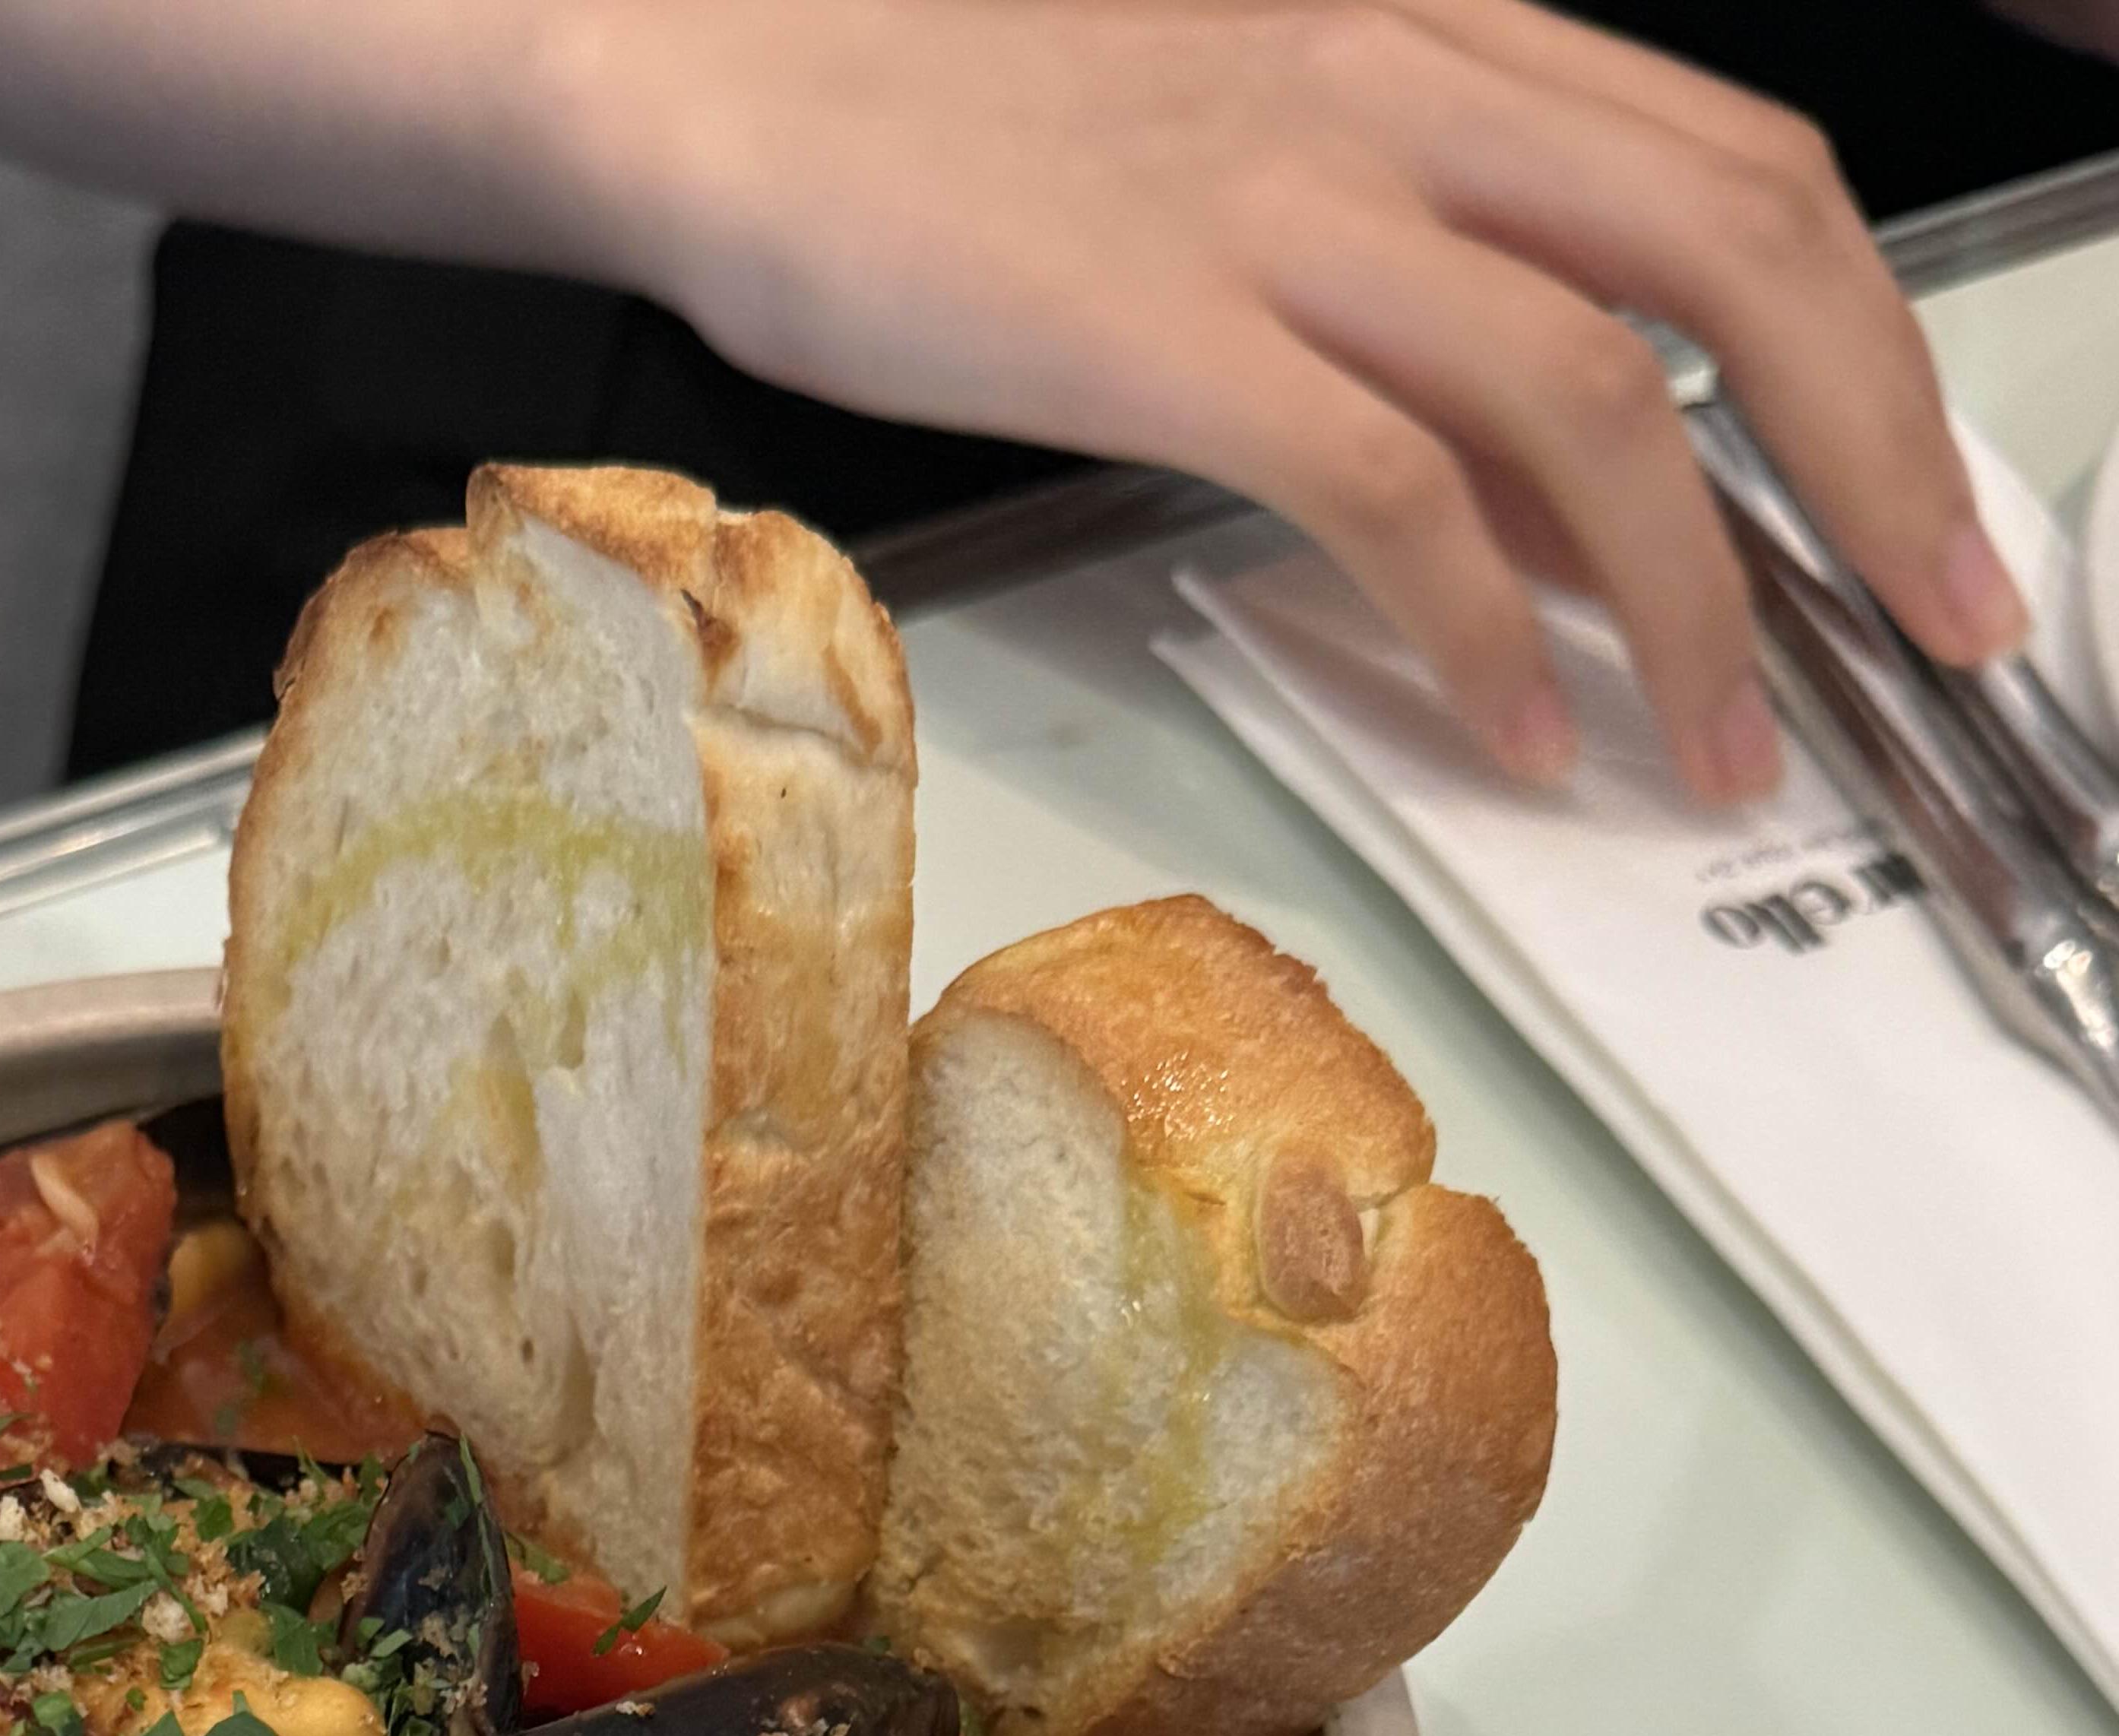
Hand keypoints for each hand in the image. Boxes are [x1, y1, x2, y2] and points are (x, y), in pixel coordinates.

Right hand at [561, 0, 2027, 799]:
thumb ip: (1420, 294)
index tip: (1926, 508)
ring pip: (1593, 395)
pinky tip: (1518, 732)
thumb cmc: (951, 109)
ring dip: (1700, 600)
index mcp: (1434, 33)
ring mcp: (1286, 206)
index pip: (1740, 176)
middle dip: (1873, 463)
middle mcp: (1399, 91)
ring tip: (1725, 747)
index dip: (1875, 350)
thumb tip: (1558, 504)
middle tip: (1928, 633)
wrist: (723, 56)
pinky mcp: (1166, 331)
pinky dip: (1487, 632)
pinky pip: (1392, 497)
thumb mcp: (1241, 152)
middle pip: (1739, 261)